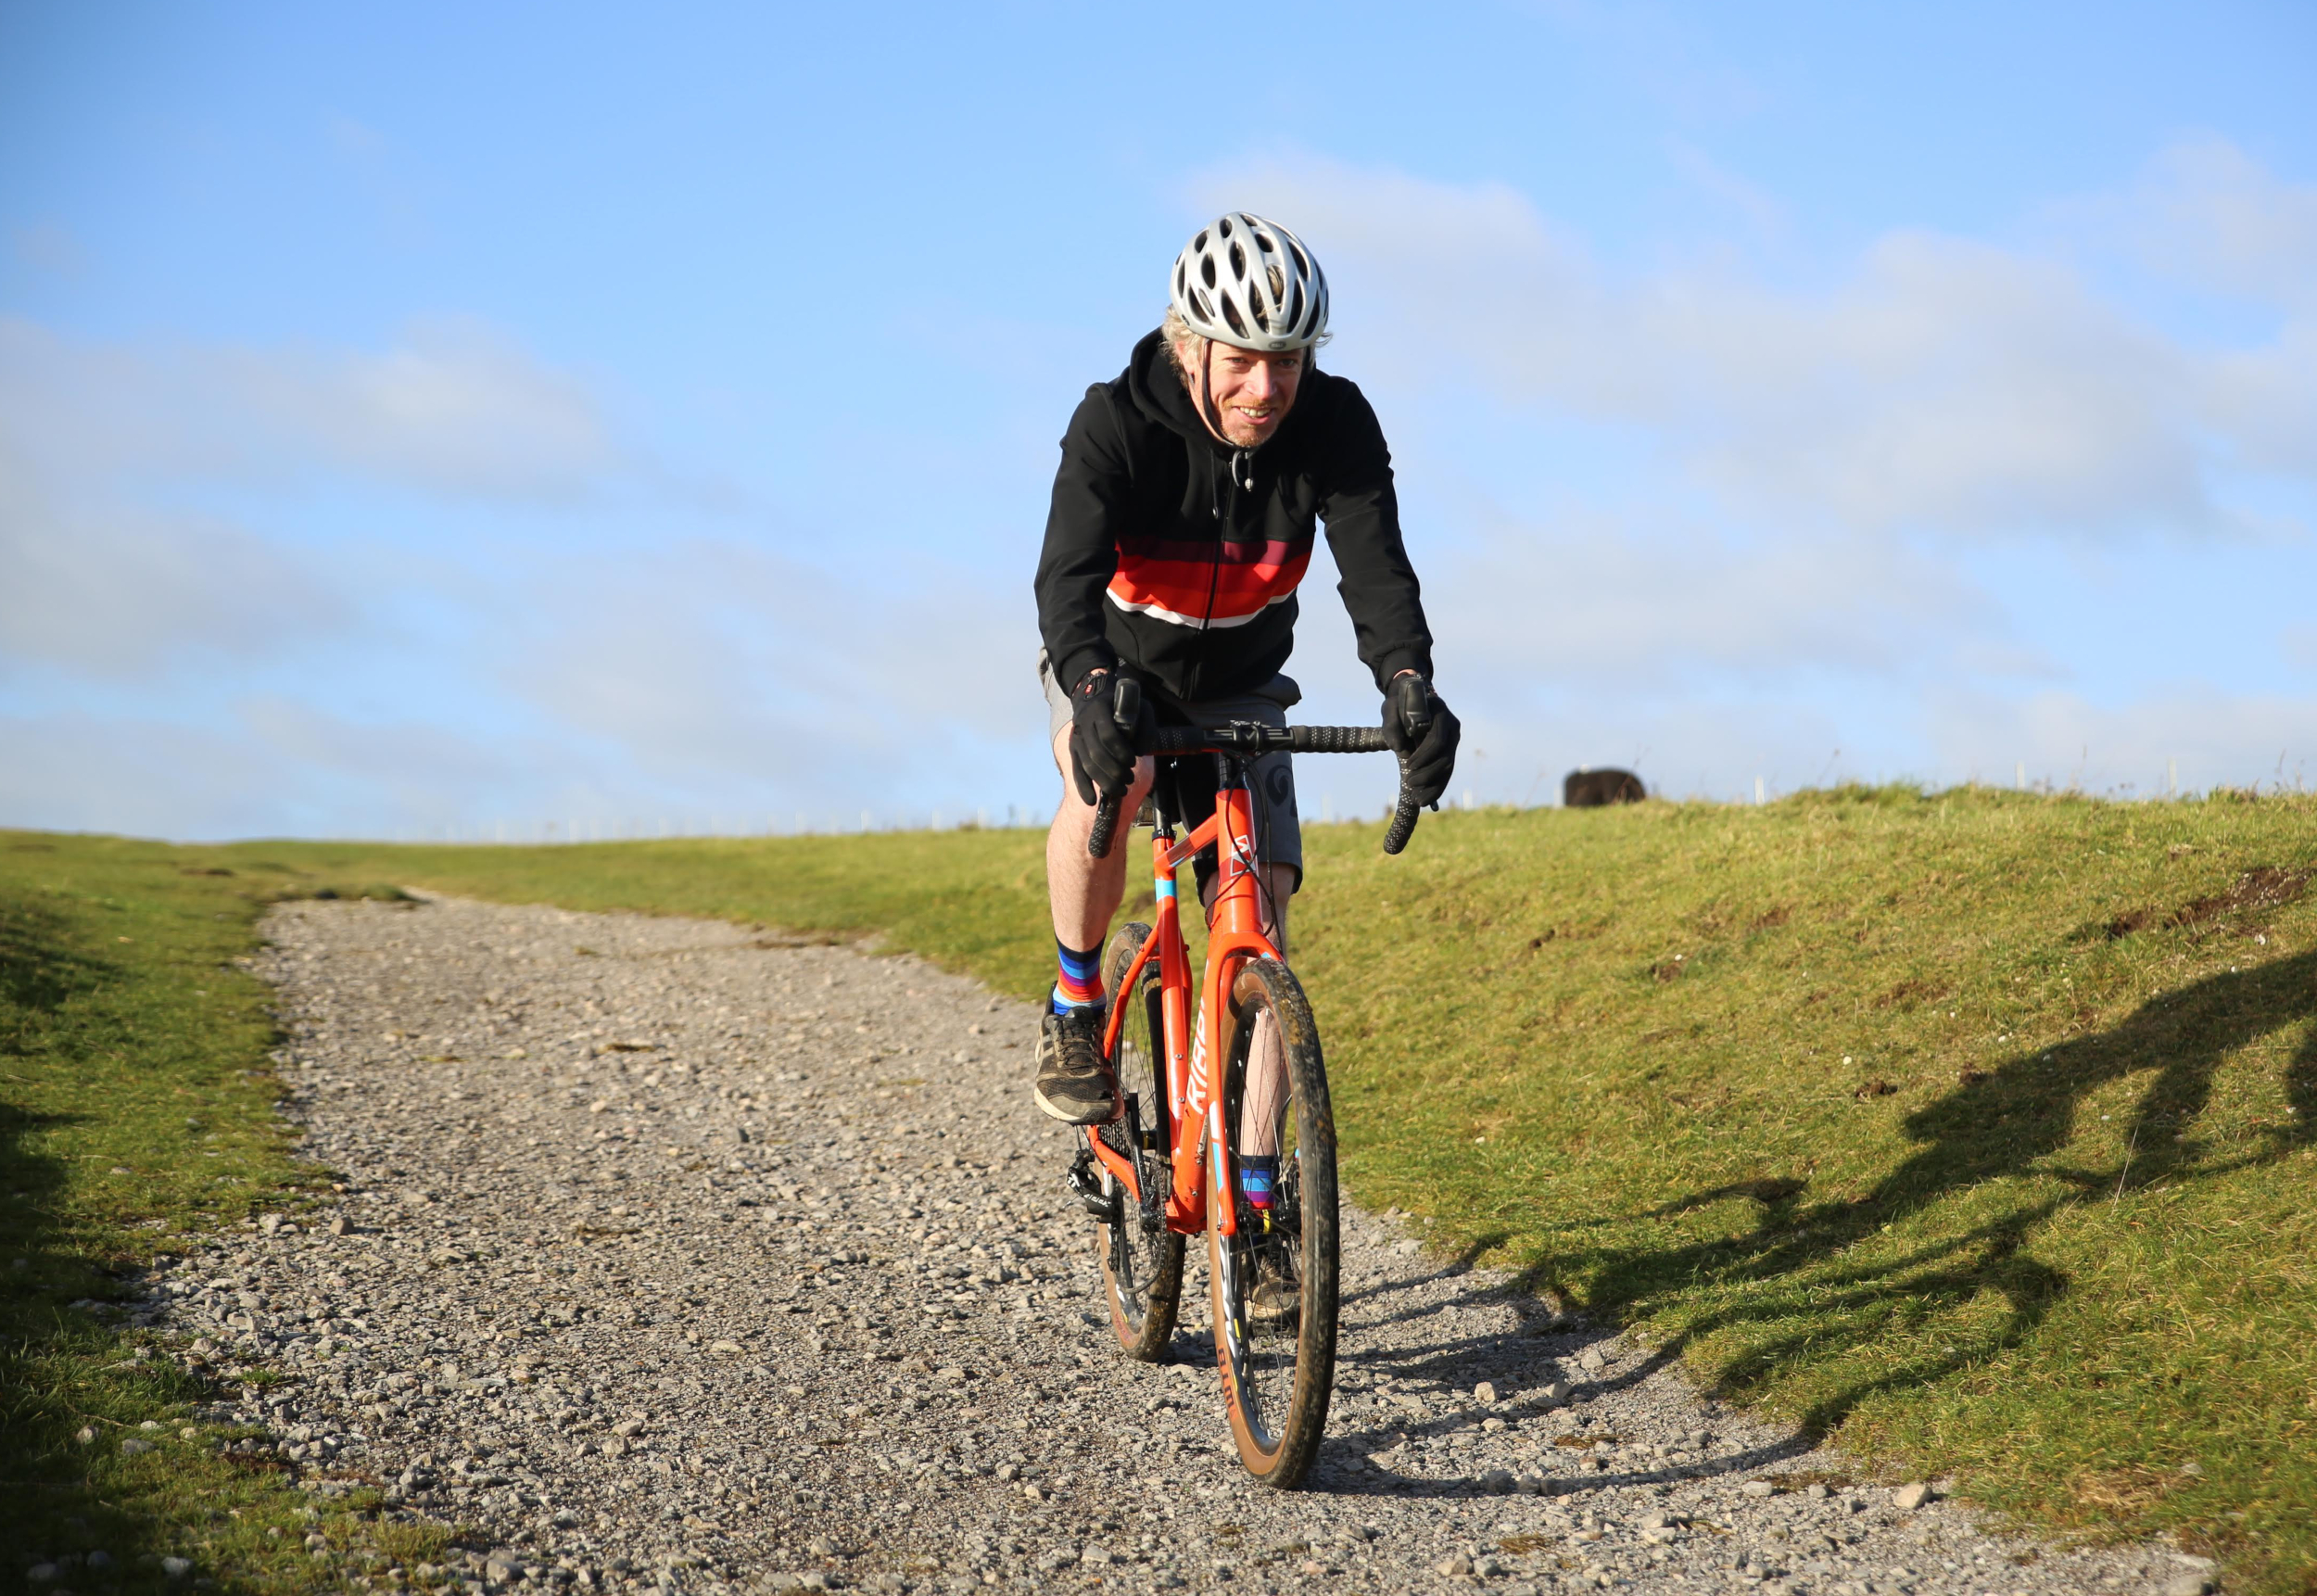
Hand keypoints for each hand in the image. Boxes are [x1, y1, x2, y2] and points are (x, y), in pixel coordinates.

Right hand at [1068, 669, 1148, 805]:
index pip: (1108, 735)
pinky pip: (1076, 771)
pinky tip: (1092, 801)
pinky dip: (1083, 787)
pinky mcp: (1073, 750)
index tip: (1133, 761)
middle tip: (1129, 780)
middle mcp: (1084, 725)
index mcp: (1099, 711)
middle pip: (1097, 754)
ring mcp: (1076, 739)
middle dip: (1115, 771)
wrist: (1092, 695)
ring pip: (1087, 766)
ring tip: (1121, 790)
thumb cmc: (1120, 703)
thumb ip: (1145, 727)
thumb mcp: (1139, 707)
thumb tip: (1140, 751)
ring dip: (1104, 781)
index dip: (1121, 752)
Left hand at [1382, 672, 1459, 807]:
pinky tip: (1425, 800)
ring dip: (1433, 785)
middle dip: (1428, 774)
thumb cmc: (1399, 703)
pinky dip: (1437, 787)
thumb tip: (1399, 749)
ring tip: (1417, 799)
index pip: (1437, 739)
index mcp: (1440, 713)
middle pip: (1445, 757)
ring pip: (1448, 767)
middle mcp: (1452, 726)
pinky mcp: (1450, 750)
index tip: (1408, 765)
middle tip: (1409, 784)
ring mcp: (1453, 739)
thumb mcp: (1390, 708)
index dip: (1424, 756)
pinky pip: (1447, 771)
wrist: (1410, 700)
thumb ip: (1391, 724)